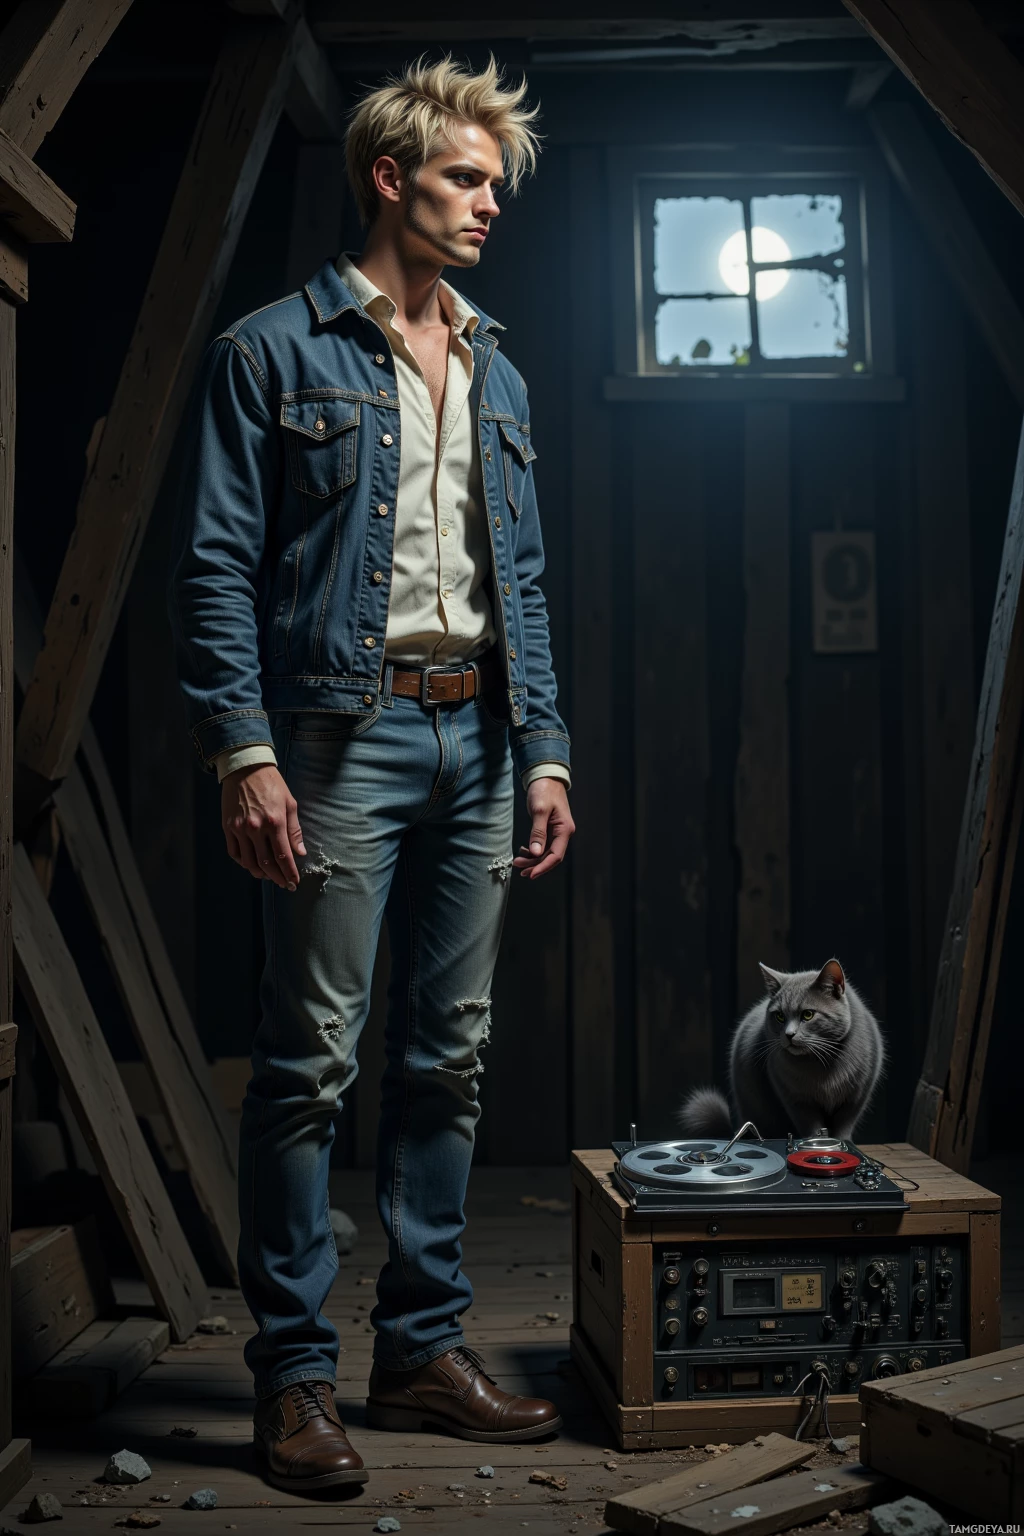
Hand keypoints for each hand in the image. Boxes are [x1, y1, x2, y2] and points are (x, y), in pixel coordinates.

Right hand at [221, 764, 304, 889]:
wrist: (245, 768)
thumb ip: (294, 831)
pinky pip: (234, 852)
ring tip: (269, 877)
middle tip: (284, 885)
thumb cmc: (271, 784)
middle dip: (277, 878)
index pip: (284, 856)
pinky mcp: (228, 827)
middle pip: (266, 864)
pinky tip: (252, 865)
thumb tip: (300, 853)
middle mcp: (256, 828)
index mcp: (275, 822)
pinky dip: (244, 863)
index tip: (294, 882)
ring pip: (249, 862)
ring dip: (260, 874)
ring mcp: (240, 829)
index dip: (290, 873)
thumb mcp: (290, 803)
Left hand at [512, 778, 574, 879]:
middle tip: (519, 869)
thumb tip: (536, 852)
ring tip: (518, 862)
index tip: (530, 874)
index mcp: (564, 829)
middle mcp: (563, 833)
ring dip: (533, 859)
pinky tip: (524, 851)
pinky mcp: (551, 829)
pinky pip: (544, 845)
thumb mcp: (539, 811)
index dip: (543, 867)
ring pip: (546, 852)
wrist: (545, 776)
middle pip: (551, 856)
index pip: (555, 855)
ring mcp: (557, 831)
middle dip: (535, 865)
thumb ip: (538, 832)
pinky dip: (534, 850)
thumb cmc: (544, 790)